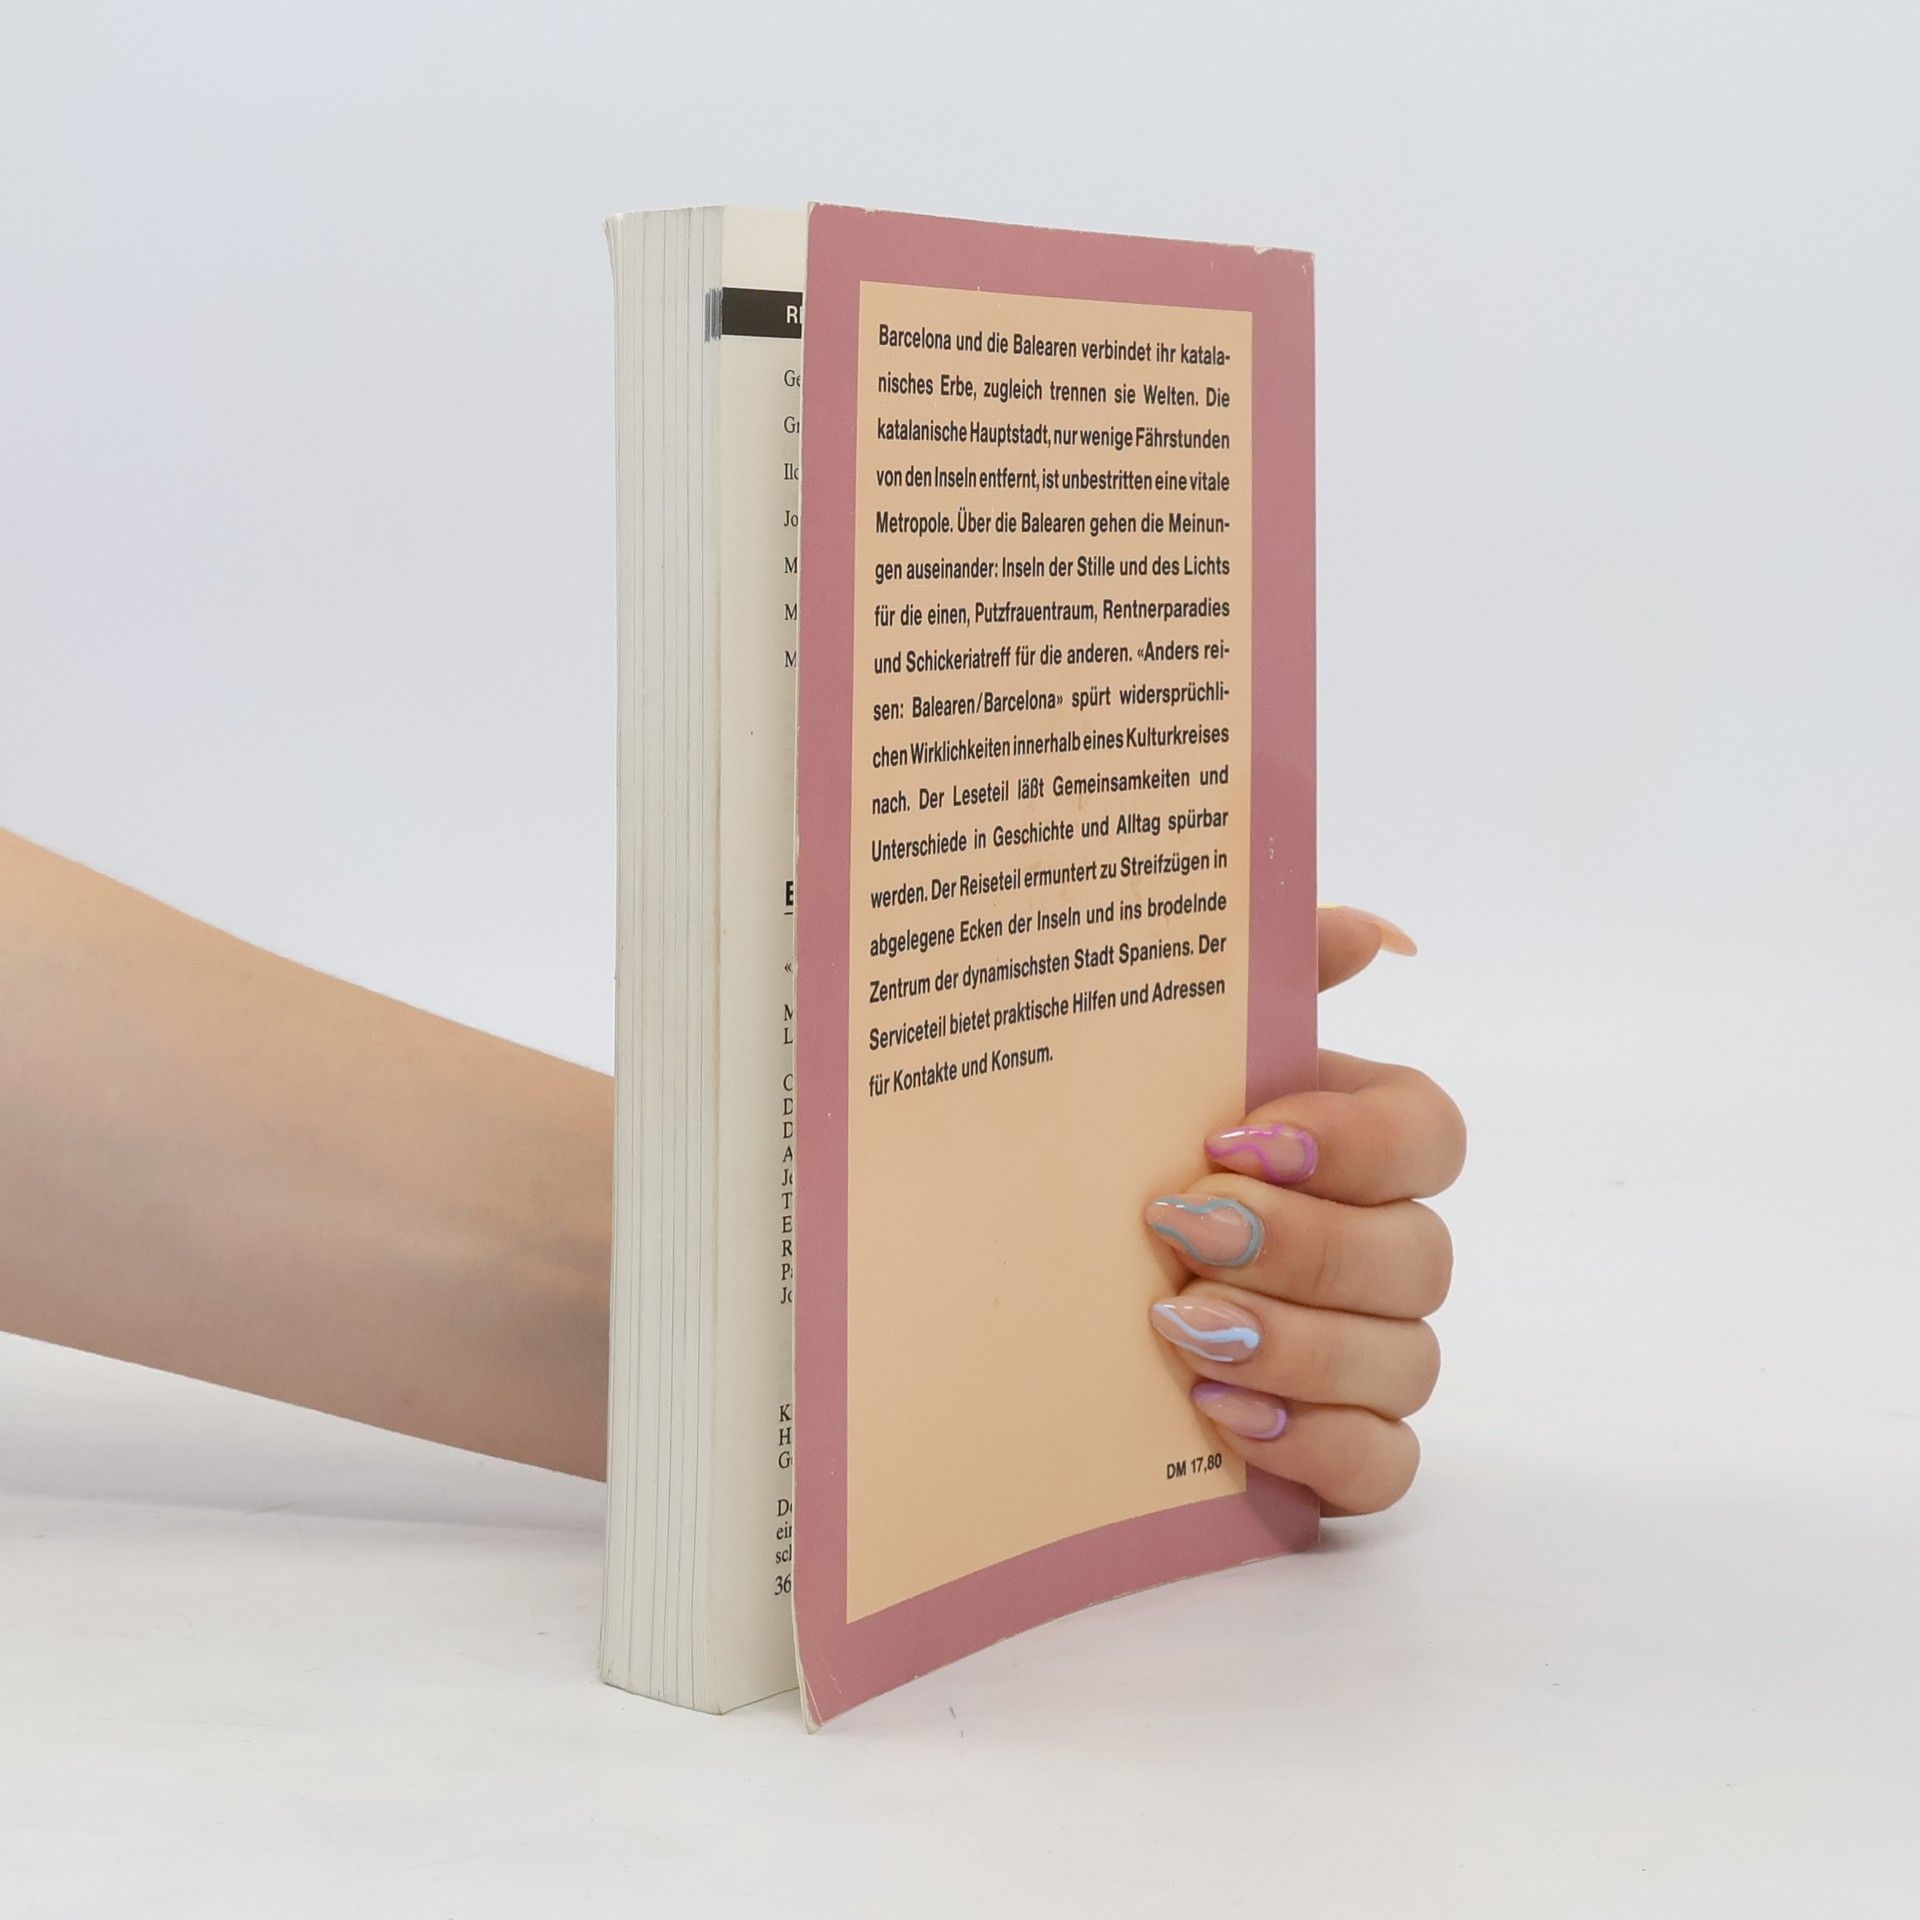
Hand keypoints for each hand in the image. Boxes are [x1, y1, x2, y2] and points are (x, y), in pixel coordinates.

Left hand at [1142, 905, 1465, 1515]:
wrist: (1029, 1278)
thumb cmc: (1114, 1151)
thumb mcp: (1163, 1056)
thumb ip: (1264, 980)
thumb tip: (1376, 935)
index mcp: (1354, 1141)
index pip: (1429, 1134)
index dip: (1356, 1140)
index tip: (1236, 1136)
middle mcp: (1382, 1246)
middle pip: (1419, 1256)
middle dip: (1303, 1246)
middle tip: (1183, 1232)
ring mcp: (1371, 1354)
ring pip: (1406, 1363)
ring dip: (1295, 1344)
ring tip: (1179, 1328)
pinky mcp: (1341, 1447)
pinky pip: (1384, 1464)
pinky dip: (1313, 1444)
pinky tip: (1222, 1418)